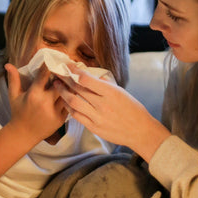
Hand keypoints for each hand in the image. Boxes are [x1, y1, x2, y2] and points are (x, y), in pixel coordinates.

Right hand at [5, 63, 67, 143]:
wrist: (23, 134)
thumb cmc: (18, 113)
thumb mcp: (13, 96)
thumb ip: (13, 79)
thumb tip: (8, 64)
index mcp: (34, 94)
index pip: (44, 75)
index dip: (50, 65)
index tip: (54, 59)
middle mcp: (45, 102)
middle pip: (60, 84)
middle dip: (63, 75)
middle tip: (67, 68)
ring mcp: (54, 112)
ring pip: (67, 94)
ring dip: (69, 86)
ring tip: (72, 78)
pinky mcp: (61, 119)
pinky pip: (69, 105)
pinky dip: (71, 98)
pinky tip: (72, 92)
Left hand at [54, 64, 169, 160]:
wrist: (140, 132)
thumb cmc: (133, 110)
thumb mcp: (122, 93)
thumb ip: (107, 85)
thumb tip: (95, 77)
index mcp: (111, 92)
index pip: (86, 79)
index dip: (74, 70)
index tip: (67, 65)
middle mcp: (102, 104)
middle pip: (77, 89)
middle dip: (64, 79)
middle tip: (57, 72)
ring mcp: (97, 117)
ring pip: (73, 102)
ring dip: (63, 92)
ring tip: (57, 85)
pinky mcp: (94, 128)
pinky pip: (76, 115)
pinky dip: (69, 107)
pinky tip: (65, 101)